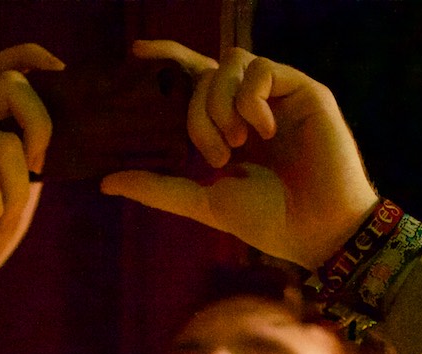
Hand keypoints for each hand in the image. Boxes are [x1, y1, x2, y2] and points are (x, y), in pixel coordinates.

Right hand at [0, 44, 62, 340]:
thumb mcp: (20, 196)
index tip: (59, 75)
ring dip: (15, 192)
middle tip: (39, 168)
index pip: (1, 67)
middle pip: (12, 86)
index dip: (31, 58)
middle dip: (41, 127)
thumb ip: (34, 160)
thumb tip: (60, 132)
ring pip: (6, 144)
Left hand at [100, 41, 378, 269]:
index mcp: (226, 123)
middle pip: (205, 72)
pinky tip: (260, 132)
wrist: (316, 231)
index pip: (193, 77)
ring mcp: (277, 95)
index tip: (137, 53)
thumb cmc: (266, 220)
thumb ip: (157, 187)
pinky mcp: (304, 91)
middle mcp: (250, 104)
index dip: (167, 58)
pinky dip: (250, 99)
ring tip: (236, 145)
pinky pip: (263, 70)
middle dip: (197, 111)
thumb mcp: (202, 202)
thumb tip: (105, 182)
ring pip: (231, 64)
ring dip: (221, 104)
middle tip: (214, 154)